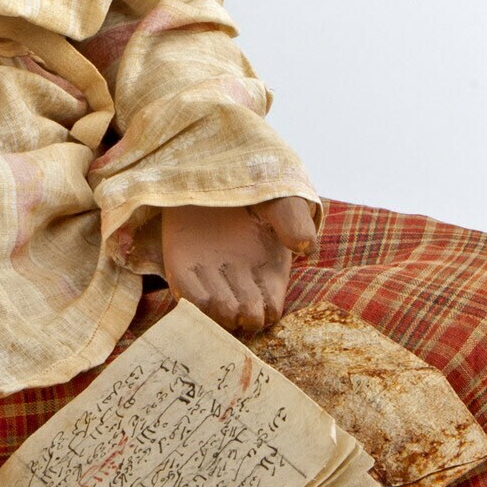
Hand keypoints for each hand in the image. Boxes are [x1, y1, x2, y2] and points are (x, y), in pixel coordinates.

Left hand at [159, 196, 317, 337]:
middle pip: (242, 319)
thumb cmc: (255, 186)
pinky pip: (185, 295)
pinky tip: (194, 290)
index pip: (270, 311)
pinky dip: (190, 301)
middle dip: (240, 315)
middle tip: (236, 302)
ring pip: (214, 314)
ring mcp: (210, 276)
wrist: (211, 167)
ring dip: (215, 313)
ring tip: (217, 298)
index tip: (257, 301)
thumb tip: (306, 248)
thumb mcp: (280, 198)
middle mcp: (241, 280)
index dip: (264, 310)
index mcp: (270, 271)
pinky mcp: (181, 267)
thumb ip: (293, 219)